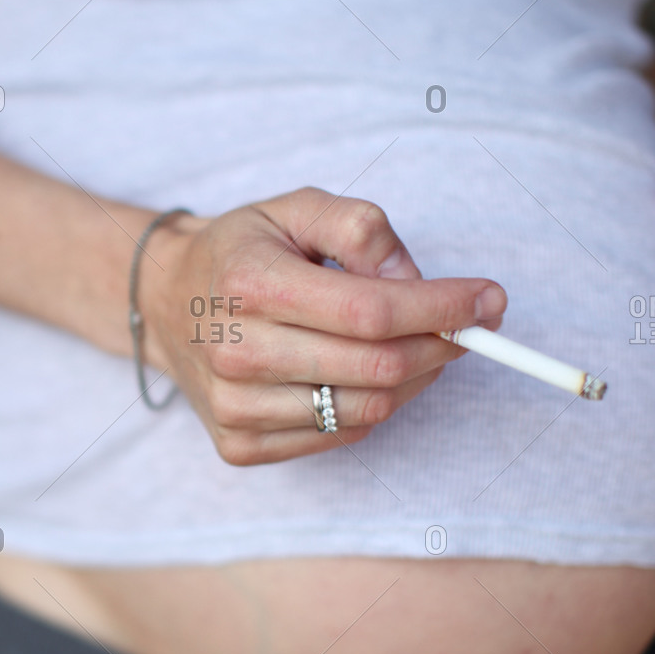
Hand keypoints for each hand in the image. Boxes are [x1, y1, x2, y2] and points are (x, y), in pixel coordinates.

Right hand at [140, 189, 505, 465]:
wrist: (164, 304)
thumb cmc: (240, 251)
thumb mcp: (295, 208)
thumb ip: (360, 227)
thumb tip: (413, 279)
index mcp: (250, 284)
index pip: (372, 310)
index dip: (444, 308)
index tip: (490, 300)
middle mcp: (236, 352)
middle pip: (379, 367)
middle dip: (442, 345)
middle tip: (465, 326)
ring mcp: (235, 407)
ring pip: (367, 409)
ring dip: (414, 379)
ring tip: (415, 347)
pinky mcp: (239, 445)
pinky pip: (338, 435)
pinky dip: (370, 406)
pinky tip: (358, 373)